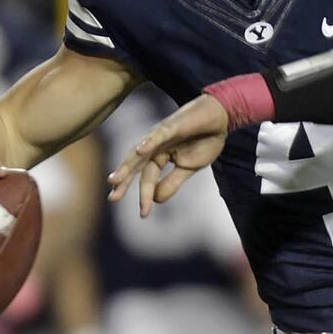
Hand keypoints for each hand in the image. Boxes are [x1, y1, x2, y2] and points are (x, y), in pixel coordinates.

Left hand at [107, 94, 228, 215]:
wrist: (220, 119)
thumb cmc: (205, 141)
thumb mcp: (188, 168)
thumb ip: (172, 183)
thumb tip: (156, 200)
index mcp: (160, 157)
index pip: (147, 178)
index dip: (145, 196)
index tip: (144, 214)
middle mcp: (155, 146)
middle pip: (136, 166)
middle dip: (124, 181)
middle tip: (112, 198)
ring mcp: (161, 135)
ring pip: (140, 152)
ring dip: (127, 165)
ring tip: (115, 180)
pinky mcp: (171, 125)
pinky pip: (158, 135)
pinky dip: (148, 142)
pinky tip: (140, 151)